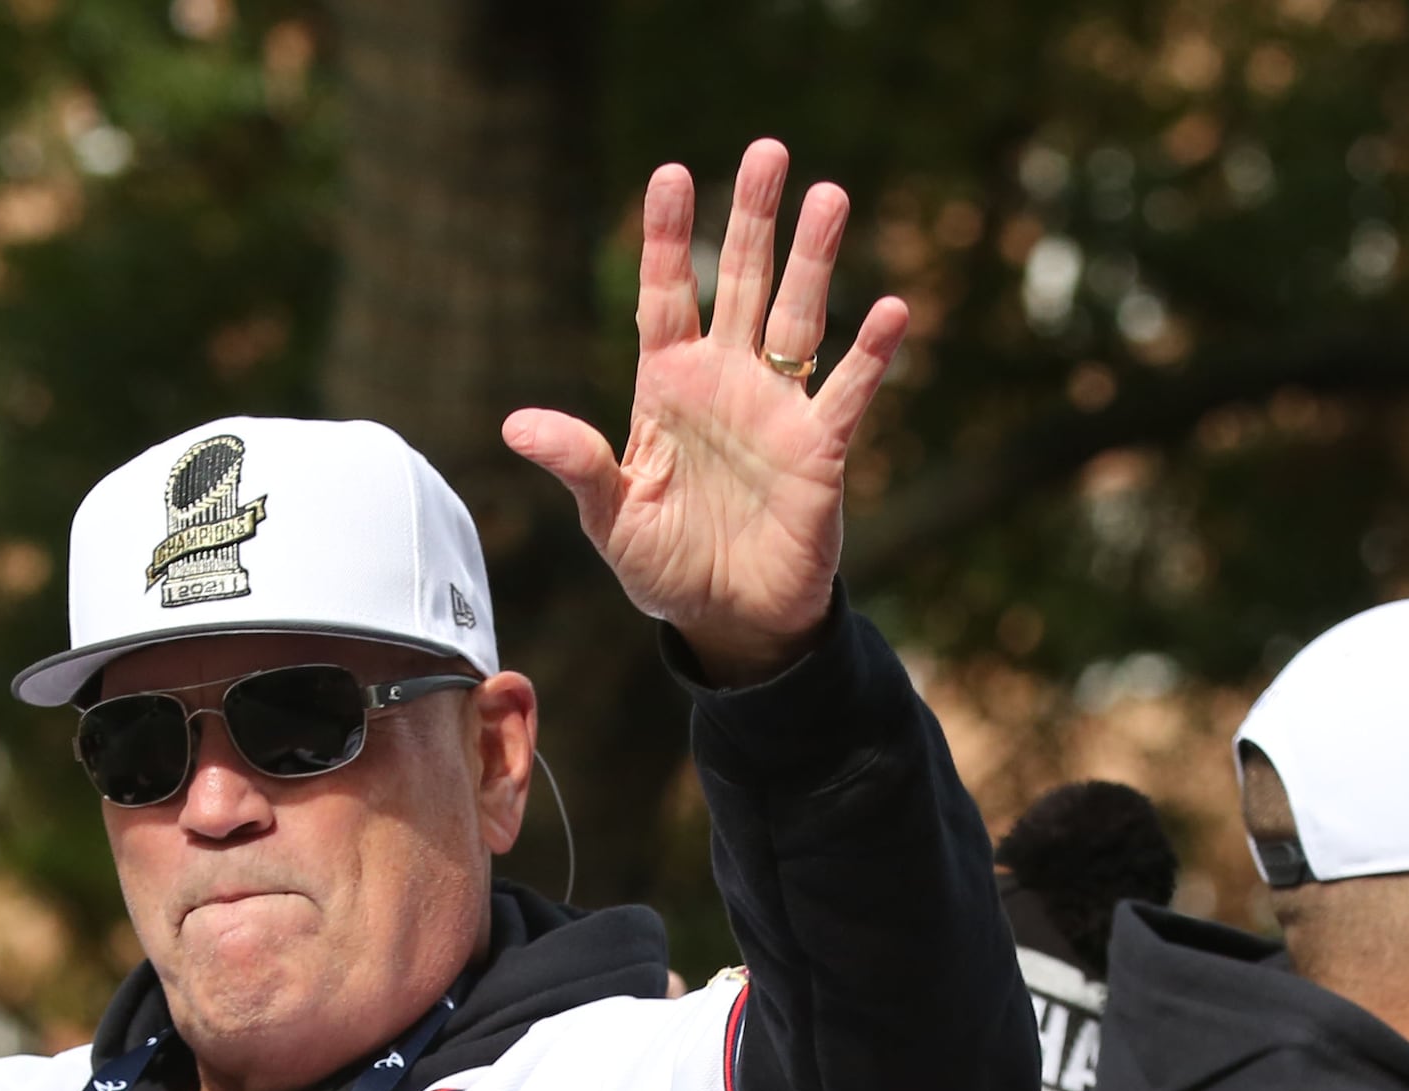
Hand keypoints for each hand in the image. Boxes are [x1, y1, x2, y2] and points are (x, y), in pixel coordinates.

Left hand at [503, 140, 913, 685]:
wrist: (730, 621)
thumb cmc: (664, 568)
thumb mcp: (610, 518)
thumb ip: (578, 464)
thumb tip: (516, 425)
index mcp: (666, 390)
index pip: (665, 298)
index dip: (667, 239)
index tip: (671, 174)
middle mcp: (724, 383)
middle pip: (741, 283)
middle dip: (752, 219)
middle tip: (765, 151)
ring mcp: (777, 409)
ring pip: (799, 317)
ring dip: (816, 260)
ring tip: (829, 195)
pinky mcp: (822, 449)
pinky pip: (849, 391)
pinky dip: (871, 354)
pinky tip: (893, 311)